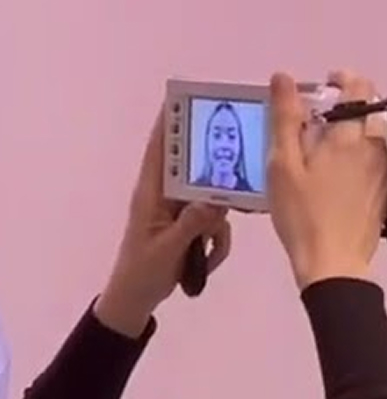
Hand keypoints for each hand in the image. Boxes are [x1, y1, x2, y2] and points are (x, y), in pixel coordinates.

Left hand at [94, 109, 232, 336]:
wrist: (137, 299)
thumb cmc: (143, 270)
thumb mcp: (167, 248)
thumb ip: (193, 224)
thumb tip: (216, 199)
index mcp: (152, 193)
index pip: (159, 149)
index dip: (169, 122)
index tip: (185, 99)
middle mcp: (168, 197)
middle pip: (196, 171)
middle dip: (216, 178)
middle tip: (237, 173)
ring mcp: (182, 213)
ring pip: (213, 201)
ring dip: (216, 228)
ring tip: (207, 250)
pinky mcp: (192, 228)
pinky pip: (216, 225)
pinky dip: (216, 244)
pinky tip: (206, 262)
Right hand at [266, 70, 386, 288]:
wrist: (334, 263)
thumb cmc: (303, 215)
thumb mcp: (283, 164)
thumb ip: (285, 117)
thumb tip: (284, 77)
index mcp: (351, 136)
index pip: (360, 87)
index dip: (343, 78)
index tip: (325, 85)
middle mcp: (377, 148)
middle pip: (373, 108)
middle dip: (350, 103)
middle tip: (322, 117)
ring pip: (381, 133)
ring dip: (360, 127)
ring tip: (331, 144)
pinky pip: (384, 158)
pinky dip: (367, 152)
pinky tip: (345, 170)